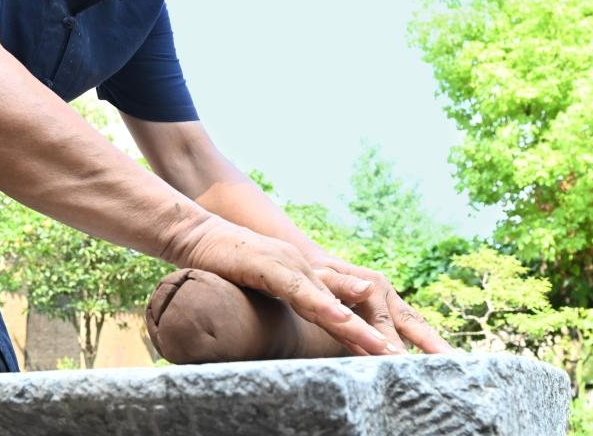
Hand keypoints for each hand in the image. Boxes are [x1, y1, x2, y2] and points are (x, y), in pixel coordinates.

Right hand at [183, 222, 404, 355]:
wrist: (196, 234)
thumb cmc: (226, 263)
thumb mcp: (263, 287)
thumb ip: (285, 300)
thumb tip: (301, 321)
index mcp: (303, 277)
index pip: (339, 309)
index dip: (362, 332)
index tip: (386, 356)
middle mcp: (303, 268)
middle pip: (342, 306)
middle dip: (369, 333)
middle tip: (396, 357)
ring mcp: (287, 264)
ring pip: (327, 300)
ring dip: (354, 325)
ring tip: (379, 346)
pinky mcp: (268, 264)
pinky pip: (297, 289)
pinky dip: (319, 303)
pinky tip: (337, 317)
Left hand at [305, 251, 454, 354]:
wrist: (320, 266)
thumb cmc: (318, 274)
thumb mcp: (324, 275)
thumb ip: (342, 283)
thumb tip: (366, 288)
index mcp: (373, 287)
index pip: (383, 322)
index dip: (390, 342)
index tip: (401, 360)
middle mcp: (387, 295)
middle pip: (413, 322)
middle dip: (432, 342)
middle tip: (450, 361)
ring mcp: (391, 303)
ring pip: (415, 326)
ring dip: (433, 343)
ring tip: (452, 363)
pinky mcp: (389, 313)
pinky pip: (406, 331)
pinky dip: (420, 345)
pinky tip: (430, 362)